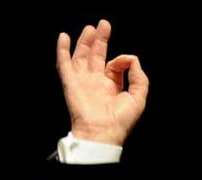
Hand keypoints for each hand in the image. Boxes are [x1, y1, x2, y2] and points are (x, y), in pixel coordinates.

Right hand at [56, 19, 148, 145]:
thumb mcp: (138, 96)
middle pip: (96, 56)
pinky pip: (64, 64)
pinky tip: (63, 37)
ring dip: (84, 42)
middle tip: (103, 25)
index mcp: (112, 88)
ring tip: (90, 29)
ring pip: (81, 57)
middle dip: (99, 40)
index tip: (124, 61)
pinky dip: (62, 50)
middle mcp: (96, 83)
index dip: (121, 60)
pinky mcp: (70, 83)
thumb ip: (139, 76)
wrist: (102, 133)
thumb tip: (131, 59)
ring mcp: (82, 82)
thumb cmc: (120, 121)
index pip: (114, 66)